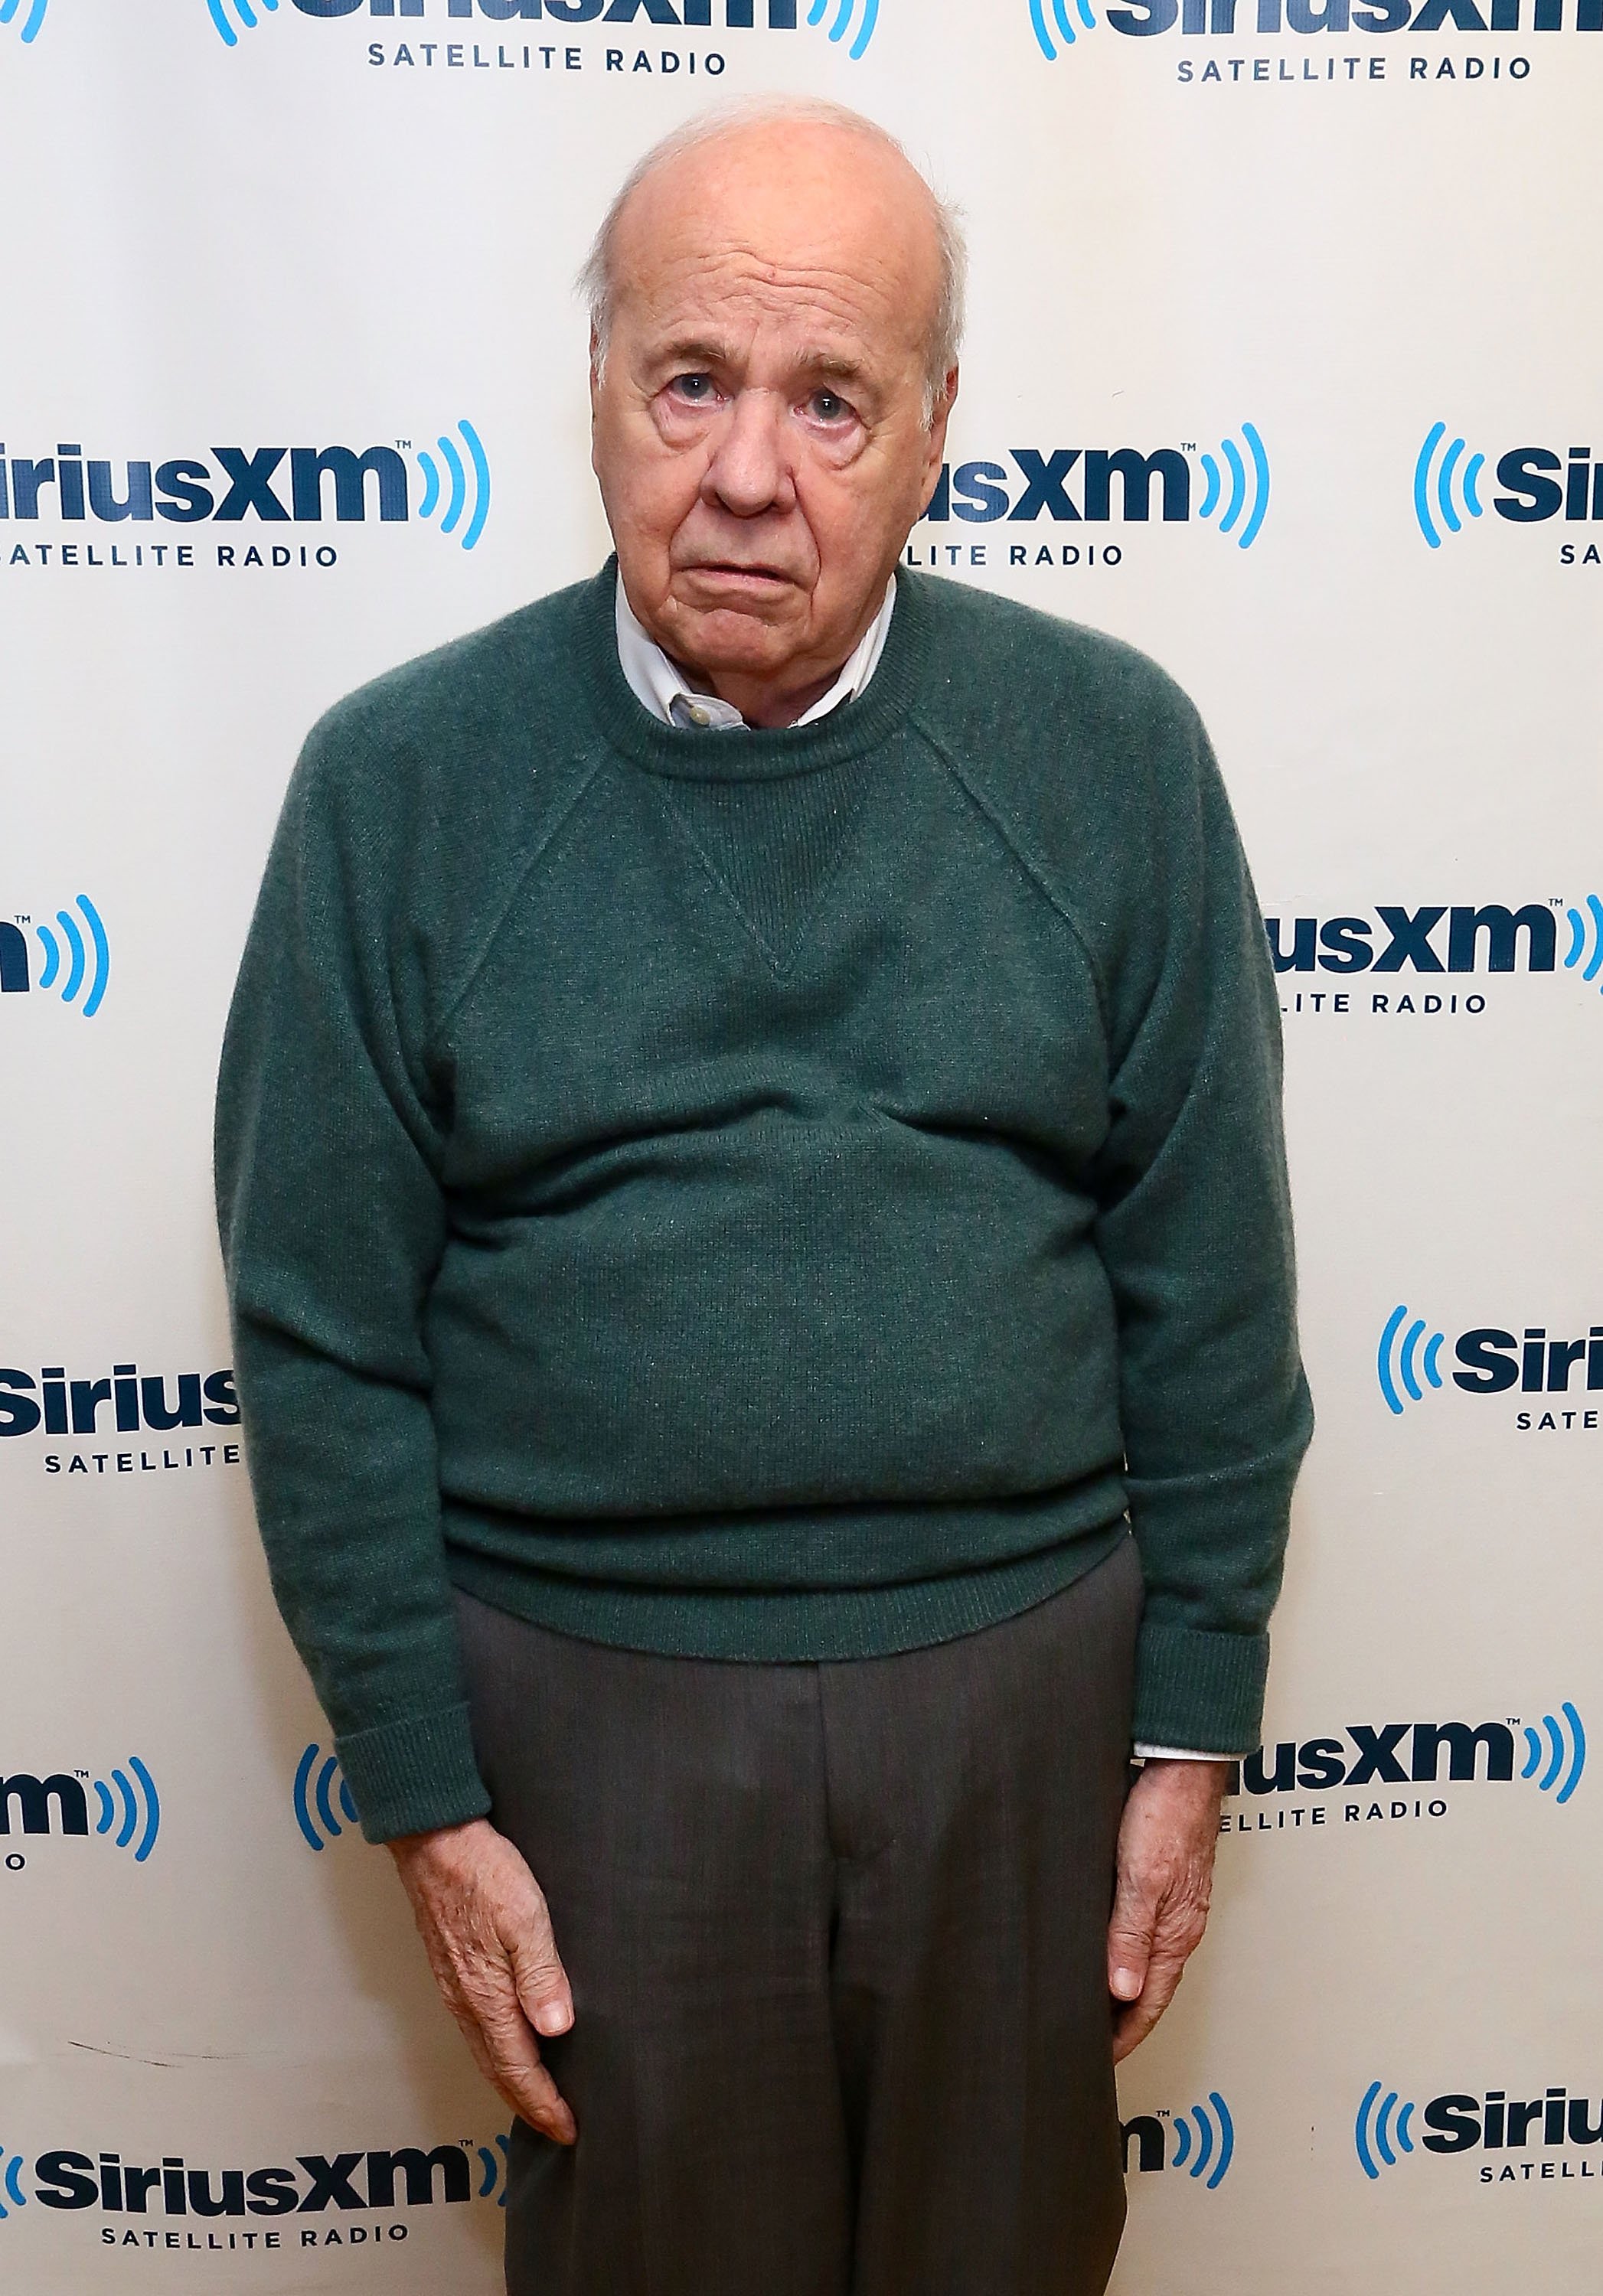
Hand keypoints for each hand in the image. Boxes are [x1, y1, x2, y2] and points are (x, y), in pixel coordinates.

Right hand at [387, 1817, 576, 2143]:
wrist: (433, 1839)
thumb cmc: (483, 1872)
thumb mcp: (525, 1915)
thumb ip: (541, 1974)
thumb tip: (556, 2031)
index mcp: (486, 1995)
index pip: (519, 2067)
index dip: (544, 2102)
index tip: (567, 2128)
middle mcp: (466, 2001)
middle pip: (498, 2070)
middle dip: (527, 2103)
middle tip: (556, 2127)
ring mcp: (454, 1987)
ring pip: (485, 2052)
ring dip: (511, 2081)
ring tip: (537, 2097)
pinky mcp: (451, 1969)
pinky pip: (475, 2029)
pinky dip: (496, 2053)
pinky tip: (509, 2045)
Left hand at [1106, 1758, 1230, 2062]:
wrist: (1184, 1765)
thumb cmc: (1165, 1814)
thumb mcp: (1142, 1878)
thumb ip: (1131, 1934)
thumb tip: (1123, 1991)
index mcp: (1176, 1933)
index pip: (1149, 2002)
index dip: (1123, 2035)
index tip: (1098, 2060)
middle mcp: (1178, 1925)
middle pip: (1150, 1988)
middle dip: (1121, 2020)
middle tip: (1088, 2041)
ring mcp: (1173, 1904)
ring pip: (1146, 1960)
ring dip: (1123, 1987)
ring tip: (1092, 2005)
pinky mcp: (1164, 1881)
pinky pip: (1143, 1931)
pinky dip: (1124, 1952)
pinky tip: (1105, 1947)